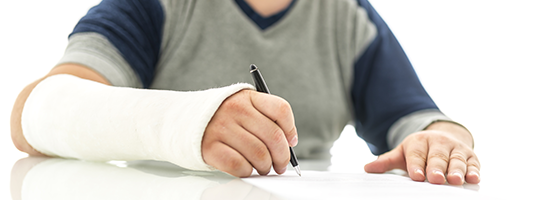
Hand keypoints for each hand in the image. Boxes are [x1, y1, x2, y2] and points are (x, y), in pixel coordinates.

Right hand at [202, 90, 297, 176]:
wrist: (184, 120)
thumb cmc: (221, 117)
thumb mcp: (242, 106)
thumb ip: (264, 118)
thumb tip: (288, 142)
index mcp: (247, 97)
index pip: (280, 109)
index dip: (290, 129)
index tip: (291, 142)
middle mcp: (235, 109)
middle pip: (274, 136)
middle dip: (282, 156)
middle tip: (280, 165)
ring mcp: (221, 128)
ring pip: (259, 154)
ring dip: (265, 167)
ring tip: (263, 168)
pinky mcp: (210, 147)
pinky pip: (239, 165)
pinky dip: (248, 171)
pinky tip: (246, 168)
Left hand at [364, 122, 480, 184]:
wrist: (443, 138)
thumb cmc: (420, 151)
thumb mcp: (402, 153)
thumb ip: (386, 161)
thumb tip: (367, 168)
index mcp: (419, 141)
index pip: (416, 154)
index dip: (416, 165)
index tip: (415, 176)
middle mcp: (438, 143)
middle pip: (437, 157)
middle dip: (436, 168)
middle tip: (435, 179)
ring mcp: (455, 149)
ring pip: (456, 160)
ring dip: (456, 170)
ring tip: (454, 180)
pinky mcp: (470, 156)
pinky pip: (473, 163)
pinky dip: (473, 170)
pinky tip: (473, 178)